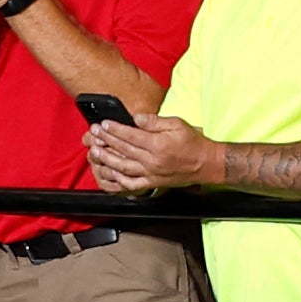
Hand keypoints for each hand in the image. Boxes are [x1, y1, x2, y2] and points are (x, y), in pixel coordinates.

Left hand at [84, 114, 210, 192]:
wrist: (207, 164)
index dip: (114, 129)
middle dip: (106, 140)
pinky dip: (119, 180)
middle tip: (94, 133)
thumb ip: (155, 121)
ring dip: (107, 159)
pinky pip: (132, 184)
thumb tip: (136, 117)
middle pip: (123, 149)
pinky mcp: (153, 183)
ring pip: (123, 167)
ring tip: (95, 151)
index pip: (130, 135)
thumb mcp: (176, 124)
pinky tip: (110, 173)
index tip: (103, 124)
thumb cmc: (193, 142)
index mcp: (157, 144)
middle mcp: (152, 160)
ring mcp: (151, 173)